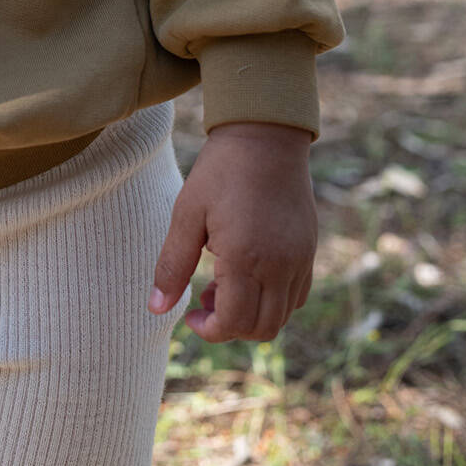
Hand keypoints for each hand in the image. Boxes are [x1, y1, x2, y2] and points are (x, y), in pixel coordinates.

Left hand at [148, 121, 315, 341]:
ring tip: (223, 282)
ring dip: (251, 314)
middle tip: (204, 296)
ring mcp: (300, 260)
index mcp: (246, 258)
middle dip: (230, 326)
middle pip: (262, 329)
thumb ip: (172, 265)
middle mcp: (280, 266)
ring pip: (282, 316)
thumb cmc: (221, 171)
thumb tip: (156, 308)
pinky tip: (249, 273)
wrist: (265, 136)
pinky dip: (272, 300)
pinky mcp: (309, 250)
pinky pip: (296, 295)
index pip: (235, 323)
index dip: (210, 330)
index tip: (191, 312)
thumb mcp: (187, 213)